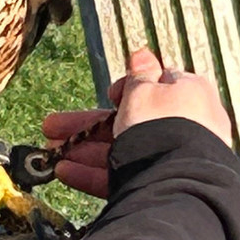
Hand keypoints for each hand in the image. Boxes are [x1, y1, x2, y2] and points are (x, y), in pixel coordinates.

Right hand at [41, 48, 231, 198]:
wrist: (181, 182)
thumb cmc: (163, 125)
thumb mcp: (144, 91)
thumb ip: (139, 75)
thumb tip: (142, 53)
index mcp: (187, 95)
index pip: (154, 86)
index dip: (125, 89)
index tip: (109, 94)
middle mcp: (184, 127)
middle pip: (128, 121)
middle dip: (87, 125)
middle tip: (54, 127)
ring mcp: (171, 159)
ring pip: (121, 150)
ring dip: (84, 149)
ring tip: (51, 152)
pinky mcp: (159, 186)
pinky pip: (124, 176)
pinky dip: (95, 173)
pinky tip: (65, 171)